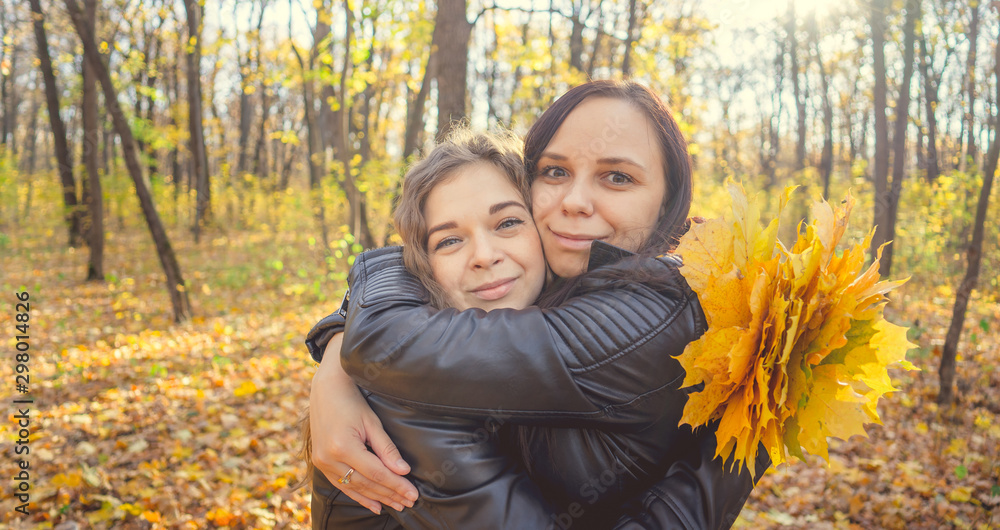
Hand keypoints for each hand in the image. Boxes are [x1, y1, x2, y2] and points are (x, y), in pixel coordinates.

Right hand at [309, 334, 418, 513]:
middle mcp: (329, 458)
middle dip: (390, 494)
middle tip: (409, 502)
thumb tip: (403, 471)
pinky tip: (374, 505)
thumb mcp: (372, 422)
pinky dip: (359, 496)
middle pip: (366, 483)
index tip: (413, 494)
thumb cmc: (352, 401)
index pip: (377, 473)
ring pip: (354, 488)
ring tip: (396, 505)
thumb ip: (387, 449)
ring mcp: (322, 462)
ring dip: (377, 498)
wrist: (325, 390)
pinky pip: (341, 485)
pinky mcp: (320, 463)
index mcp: (343, 447)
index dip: (397, 485)